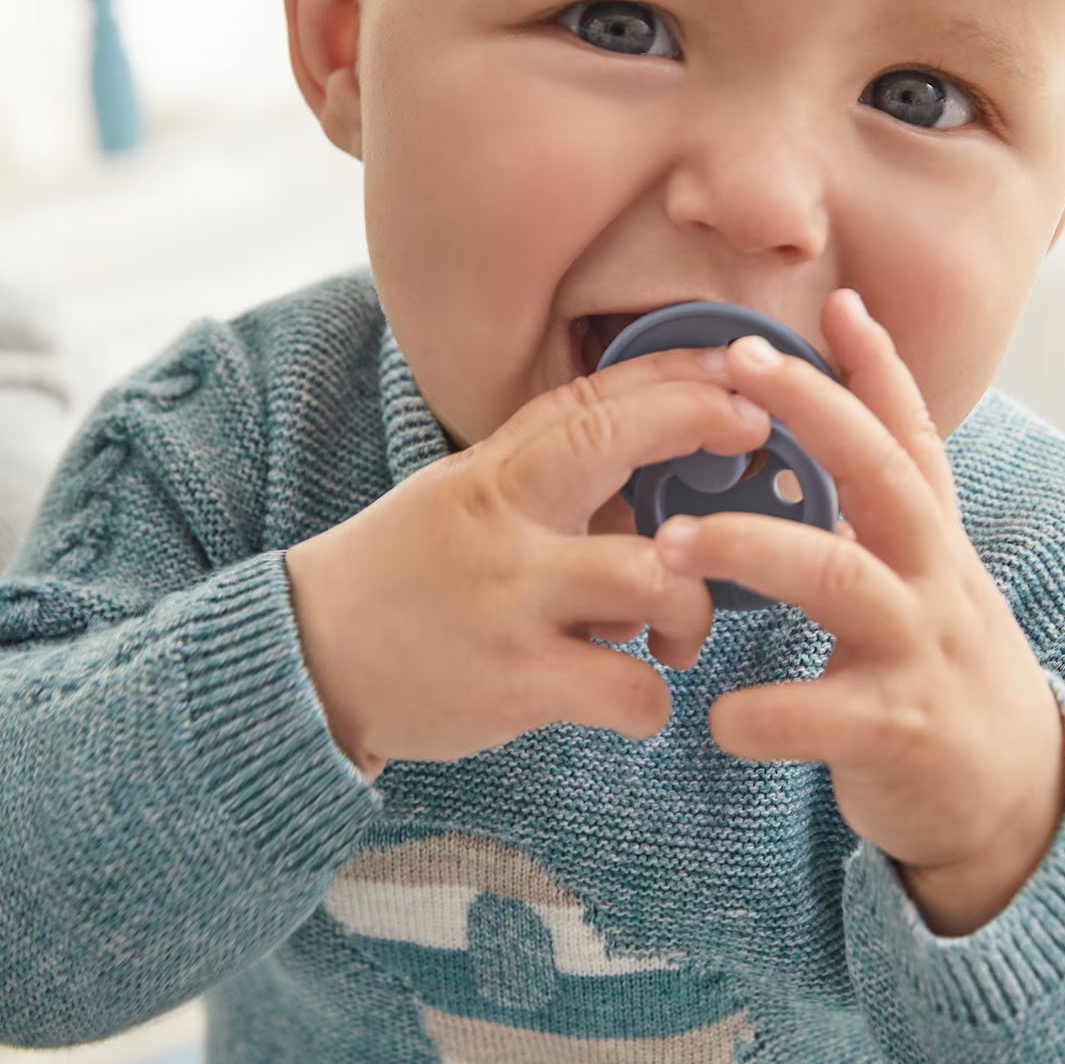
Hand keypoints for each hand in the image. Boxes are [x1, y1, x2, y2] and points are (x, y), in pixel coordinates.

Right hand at [284, 345, 769, 775]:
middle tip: (757, 444)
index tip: (744, 363)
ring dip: (692, 609)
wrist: (306, 662)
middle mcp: (505, 520)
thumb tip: (656, 480)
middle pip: (615, 443)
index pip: (593, 396)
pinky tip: (632, 699)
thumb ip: (549, 483)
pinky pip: (630, 690)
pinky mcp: (515, 681)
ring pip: (652, 577)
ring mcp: (511, 599)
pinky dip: (651, 700)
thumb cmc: (406, 578)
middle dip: (700, 425)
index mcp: (495, 470)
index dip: (677, 373)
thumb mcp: (464, 500)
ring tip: (676, 637)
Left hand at [653, 289, 1064, 935]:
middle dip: (815, 413)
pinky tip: (718, 717)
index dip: (880, 371)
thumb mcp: (923, 585)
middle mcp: (934, 582)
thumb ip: (880, 520)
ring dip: (755, 550)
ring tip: (672, 542)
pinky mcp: (902, 732)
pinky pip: (825, 716)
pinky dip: (765, 713)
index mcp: (929, 546)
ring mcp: (922, 653)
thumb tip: (834, 439)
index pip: (910, 440)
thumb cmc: (938, 678)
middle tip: (736, 366)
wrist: (1015, 802)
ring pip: (843, 583)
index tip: (839, 301)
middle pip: (882, 477)